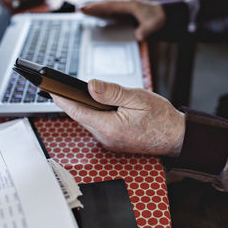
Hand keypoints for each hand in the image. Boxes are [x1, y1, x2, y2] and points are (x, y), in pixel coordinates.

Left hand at [50, 80, 184, 156]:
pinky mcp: (113, 142)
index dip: (62, 99)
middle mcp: (106, 138)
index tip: (50, 89)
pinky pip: (98, 126)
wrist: (176, 137)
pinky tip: (100, 106)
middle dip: (73, 101)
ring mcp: (109, 142)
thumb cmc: (161, 118)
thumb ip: (112, 92)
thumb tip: (91, 86)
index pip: (78, 111)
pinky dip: (95, 114)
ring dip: (86, 108)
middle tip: (63, 87)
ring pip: (89, 121)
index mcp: (110, 127)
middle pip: (82, 117)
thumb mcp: (137, 98)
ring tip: (82, 93)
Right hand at [80, 0, 165, 40]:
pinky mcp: (126, 14)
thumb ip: (146, 30)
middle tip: (78, 10)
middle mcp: (125, 5)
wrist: (165, 15)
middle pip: (105, 5)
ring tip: (83, 12)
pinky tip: (97, 18)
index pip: (110, 6)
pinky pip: (111, 13)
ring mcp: (125, 9)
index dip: (97, 8)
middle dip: (92, 7)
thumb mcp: (154, 24)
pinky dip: (103, 14)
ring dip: (96, 10)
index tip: (85, 9)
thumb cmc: (159, 18)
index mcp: (129, 5)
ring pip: (107, 8)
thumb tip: (139, 35)